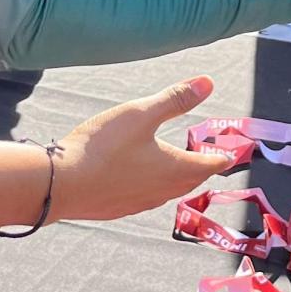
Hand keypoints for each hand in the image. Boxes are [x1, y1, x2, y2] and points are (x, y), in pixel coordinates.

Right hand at [54, 76, 233, 221]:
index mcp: (176, 169)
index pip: (211, 164)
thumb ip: (175, 100)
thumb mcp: (140, 114)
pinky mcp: (119, 209)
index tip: (230, 153)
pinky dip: (153, 185)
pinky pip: (146, 197)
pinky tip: (140, 178)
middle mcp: (163, 191)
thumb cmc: (102, 147)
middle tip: (206, 158)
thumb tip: (208, 83)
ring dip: (178, 178)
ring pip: (169, 190)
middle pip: (192, 180)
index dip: (223, 156)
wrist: (60, 186)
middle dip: (202, 168)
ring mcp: (140, 203)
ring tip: (177, 166)